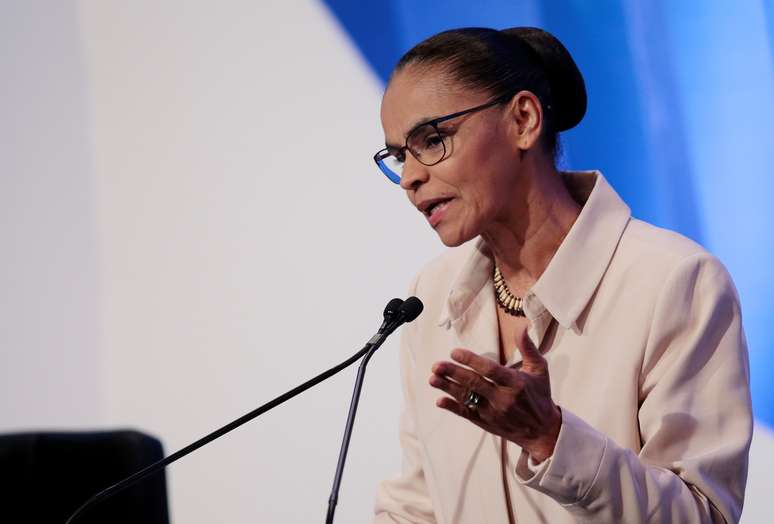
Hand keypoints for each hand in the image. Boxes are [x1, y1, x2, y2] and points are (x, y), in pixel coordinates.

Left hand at [429, 330, 560, 462]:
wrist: (543, 431)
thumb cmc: (540, 395)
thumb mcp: (539, 369)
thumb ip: (528, 347)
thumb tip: (521, 326)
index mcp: (515, 383)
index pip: (490, 370)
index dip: (471, 361)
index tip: (454, 352)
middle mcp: (503, 399)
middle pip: (474, 384)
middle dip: (453, 374)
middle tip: (436, 365)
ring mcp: (493, 413)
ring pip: (467, 399)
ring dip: (448, 388)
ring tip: (432, 379)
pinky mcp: (486, 423)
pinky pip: (466, 414)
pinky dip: (452, 408)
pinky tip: (440, 400)